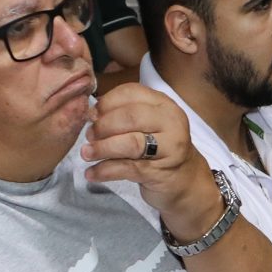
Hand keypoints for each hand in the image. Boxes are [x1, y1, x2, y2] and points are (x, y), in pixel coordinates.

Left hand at [82, 85, 214, 231]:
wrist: (185, 179)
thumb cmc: (159, 148)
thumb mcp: (147, 124)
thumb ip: (124, 114)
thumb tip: (91, 113)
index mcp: (163, 104)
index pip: (131, 92)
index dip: (106, 103)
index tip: (91, 116)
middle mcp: (170, 121)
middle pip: (130, 117)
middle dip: (103, 126)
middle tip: (89, 136)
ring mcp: (170, 147)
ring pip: (130, 143)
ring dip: (102, 148)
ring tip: (86, 154)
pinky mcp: (161, 171)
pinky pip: (128, 169)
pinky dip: (105, 171)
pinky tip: (92, 174)